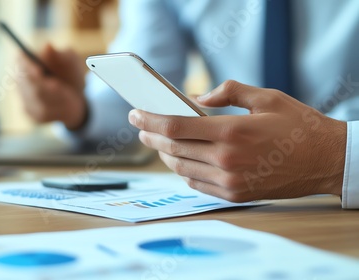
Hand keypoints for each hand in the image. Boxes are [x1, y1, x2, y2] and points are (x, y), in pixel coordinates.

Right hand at [18, 43, 86, 129]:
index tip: (39, 69)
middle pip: (25, 83)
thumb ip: (60, 55)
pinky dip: (56, 108)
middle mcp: (20, 82)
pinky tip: (64, 103)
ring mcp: (24, 99)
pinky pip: (43, 112)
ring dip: (53, 97)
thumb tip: (47, 46)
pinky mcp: (32, 115)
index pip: (19, 62)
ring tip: (66, 93)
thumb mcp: (71, 62)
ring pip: (36, 99)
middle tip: (55, 84)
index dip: (26, 66)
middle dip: (40, 84)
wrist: (77, 97)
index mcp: (26, 63)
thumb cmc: (71, 74)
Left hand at [129, 80, 346, 201]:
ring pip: (181, 168)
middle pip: (173, 149)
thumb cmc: (297, 127)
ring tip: (157, 142)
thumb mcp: (266, 97)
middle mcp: (227, 159)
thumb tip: (196, 100)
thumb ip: (227, 93)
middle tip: (140, 126)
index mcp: (232, 131)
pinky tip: (180, 160)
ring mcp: (230, 181)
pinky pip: (196, 184)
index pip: (176, 127)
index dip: (150, 120)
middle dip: (151, 136)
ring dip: (164, 155)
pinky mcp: (234, 195)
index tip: (135, 114)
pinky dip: (183, 171)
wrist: (325, 161)